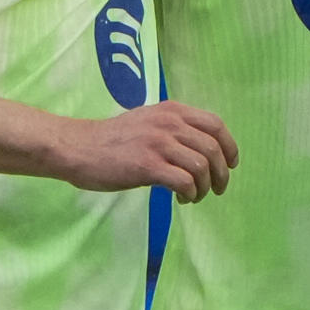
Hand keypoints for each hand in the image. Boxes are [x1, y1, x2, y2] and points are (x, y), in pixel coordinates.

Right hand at [56, 101, 237, 202]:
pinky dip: (190, 193)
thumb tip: (201, 147)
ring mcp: (158, 143)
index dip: (229, 146)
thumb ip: (174, 127)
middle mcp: (169, 123)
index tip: (231, 164)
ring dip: (204, 187)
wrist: (79, 148)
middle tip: (216, 189)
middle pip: (213, 148)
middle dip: (221, 173)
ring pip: (202, 167)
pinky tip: (182, 199)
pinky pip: (184, 181)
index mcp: (172, 111)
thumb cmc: (113, 139)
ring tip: (194, 196)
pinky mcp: (147, 165)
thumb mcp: (148, 120)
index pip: (216, 125)